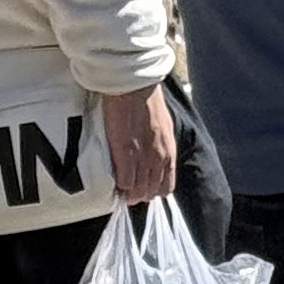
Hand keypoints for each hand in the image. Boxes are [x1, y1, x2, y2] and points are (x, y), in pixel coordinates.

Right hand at [102, 83, 177, 204]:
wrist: (135, 89)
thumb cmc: (147, 102)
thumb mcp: (164, 128)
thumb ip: (161, 145)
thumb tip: (154, 153)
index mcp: (169, 153)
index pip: (166, 186)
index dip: (153, 191)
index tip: (143, 189)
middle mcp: (159, 159)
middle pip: (151, 192)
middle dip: (139, 195)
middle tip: (128, 191)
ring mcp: (143, 159)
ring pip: (138, 191)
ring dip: (128, 193)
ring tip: (120, 189)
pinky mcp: (125, 154)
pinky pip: (124, 182)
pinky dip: (119, 185)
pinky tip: (114, 181)